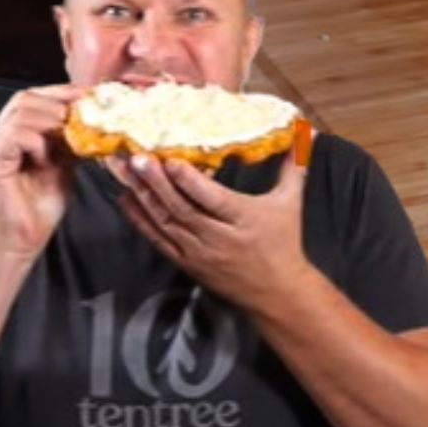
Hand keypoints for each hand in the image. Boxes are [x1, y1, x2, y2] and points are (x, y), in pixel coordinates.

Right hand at [0, 84, 81, 260]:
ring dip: (49, 121)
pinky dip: (36, 141)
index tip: (86, 96)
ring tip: (64, 139)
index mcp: (9, 138)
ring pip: (19, 112)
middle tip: (80, 116)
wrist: (16, 246)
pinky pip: (15, 136)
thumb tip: (90, 125)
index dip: (59, 93)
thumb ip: (67, 146)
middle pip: (23, 99)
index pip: (30, 99)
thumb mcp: (60, 170)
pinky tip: (46, 157)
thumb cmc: (35, 214)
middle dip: (56, 102)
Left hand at [106, 150, 312, 310]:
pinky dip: (139, 220)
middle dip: (155, 183)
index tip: (169, 160)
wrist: (276, 294)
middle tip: (134, 158)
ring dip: (140, 196)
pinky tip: (124, 199)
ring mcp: (198, 252)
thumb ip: (293, 165)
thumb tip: (306, 132)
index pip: (211, 198)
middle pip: (181, 208)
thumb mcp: (290, 203)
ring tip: (120, 172)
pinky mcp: (186, 263)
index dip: (188, 181)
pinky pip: (158, 240)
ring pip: (165, 222)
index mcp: (243, 219)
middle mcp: (217, 237)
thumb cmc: (283, 243)